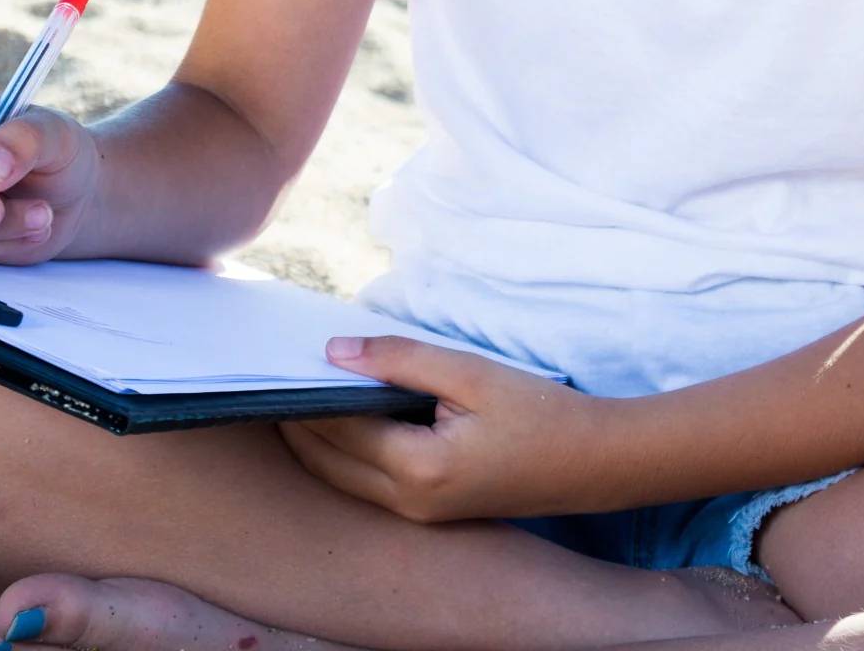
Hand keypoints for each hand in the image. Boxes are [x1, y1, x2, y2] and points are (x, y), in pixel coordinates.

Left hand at [279, 336, 612, 521]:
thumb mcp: (470, 373)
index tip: (274, 360)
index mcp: (418, 469)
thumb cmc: (537, 412)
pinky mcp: (429, 512)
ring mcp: (419, 514)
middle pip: (326, 462)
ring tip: (298, 389)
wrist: (592, 462)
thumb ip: (401, 360)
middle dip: (293, 422)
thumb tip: (335, 350)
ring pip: (341, 479)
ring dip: (315, 440)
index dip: (301, 395)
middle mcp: (410, 502)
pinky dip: (344, 452)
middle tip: (271, 375)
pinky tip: (345, 415)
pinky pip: (367, 484)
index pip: (336, 430)